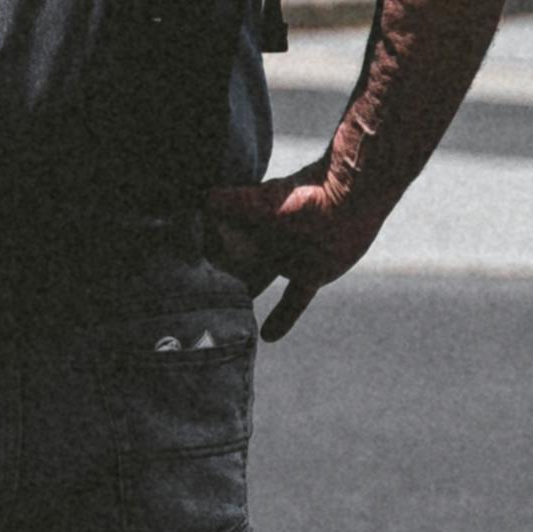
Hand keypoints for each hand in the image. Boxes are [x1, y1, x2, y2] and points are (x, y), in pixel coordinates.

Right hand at [200, 161, 375, 342]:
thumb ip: (231, 202)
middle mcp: (264, 241)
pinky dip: (282, 318)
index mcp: (248, 223)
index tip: (181, 279)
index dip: (201, 260)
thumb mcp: (262, 202)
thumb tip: (198, 200)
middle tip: (195, 310)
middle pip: (234, 267)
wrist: (351, 198)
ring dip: (243, 301)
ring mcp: (286, 258)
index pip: (217, 245)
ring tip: (222, 326)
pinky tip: (267, 337)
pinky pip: (293, 301)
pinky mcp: (311, 273)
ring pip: (258, 283)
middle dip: (218, 283)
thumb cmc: (305, 194)